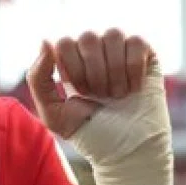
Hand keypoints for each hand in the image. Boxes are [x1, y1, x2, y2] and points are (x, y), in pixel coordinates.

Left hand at [25, 29, 151, 138]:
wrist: (126, 149)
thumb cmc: (89, 131)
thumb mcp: (53, 112)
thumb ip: (38, 78)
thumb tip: (46, 40)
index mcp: (71, 58)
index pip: (65, 42)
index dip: (74, 70)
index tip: (81, 93)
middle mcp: (95, 49)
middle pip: (88, 37)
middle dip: (94, 74)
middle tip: (101, 96)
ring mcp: (120, 49)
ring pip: (113, 34)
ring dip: (115, 72)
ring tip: (117, 94)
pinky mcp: (146, 53)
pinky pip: (137, 42)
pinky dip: (134, 70)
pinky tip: (133, 89)